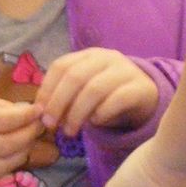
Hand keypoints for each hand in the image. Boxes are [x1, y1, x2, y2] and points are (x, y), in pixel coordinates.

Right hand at [0, 88, 43, 185]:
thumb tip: (24, 113)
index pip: (4, 120)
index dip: (26, 116)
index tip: (38, 110)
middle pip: (6, 145)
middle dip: (28, 135)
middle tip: (38, 125)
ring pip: (2, 165)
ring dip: (21, 153)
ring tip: (27, 140)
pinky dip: (7, 167)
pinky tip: (13, 155)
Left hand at [36, 48, 157, 137]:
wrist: (146, 95)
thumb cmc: (107, 95)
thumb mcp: (84, 91)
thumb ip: (65, 97)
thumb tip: (42, 113)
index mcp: (88, 55)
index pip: (61, 65)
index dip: (47, 89)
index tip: (39, 111)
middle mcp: (106, 58)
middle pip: (75, 76)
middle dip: (58, 103)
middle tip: (51, 125)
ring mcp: (124, 70)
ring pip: (94, 89)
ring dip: (77, 113)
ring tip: (70, 131)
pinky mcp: (140, 87)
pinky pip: (117, 99)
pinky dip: (102, 113)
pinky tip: (96, 123)